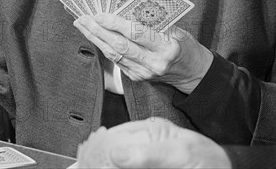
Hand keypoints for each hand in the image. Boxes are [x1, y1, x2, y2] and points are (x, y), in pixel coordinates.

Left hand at [73, 13, 212, 93]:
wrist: (194, 73)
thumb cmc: (184, 45)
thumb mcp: (175, 28)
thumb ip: (152, 19)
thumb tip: (124, 5)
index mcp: (166, 46)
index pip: (135, 33)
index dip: (115, 23)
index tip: (99, 14)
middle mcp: (154, 62)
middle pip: (119, 45)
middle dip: (97, 30)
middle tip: (82, 17)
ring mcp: (145, 73)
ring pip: (113, 54)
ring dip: (95, 38)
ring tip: (82, 24)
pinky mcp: (137, 78)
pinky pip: (116, 60)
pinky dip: (103, 47)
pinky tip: (94, 36)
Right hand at [76, 118, 230, 167]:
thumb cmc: (210, 161)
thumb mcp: (180, 154)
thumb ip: (148, 154)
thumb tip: (115, 154)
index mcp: (150, 129)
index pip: (115, 137)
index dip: (98, 149)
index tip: (86, 160)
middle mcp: (145, 139)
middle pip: (112, 147)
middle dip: (97, 157)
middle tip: (84, 164)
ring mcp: (147, 154)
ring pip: (118, 156)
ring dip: (104, 160)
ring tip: (91, 164)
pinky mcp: (151, 161)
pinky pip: (128, 160)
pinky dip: (118, 162)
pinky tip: (107, 164)